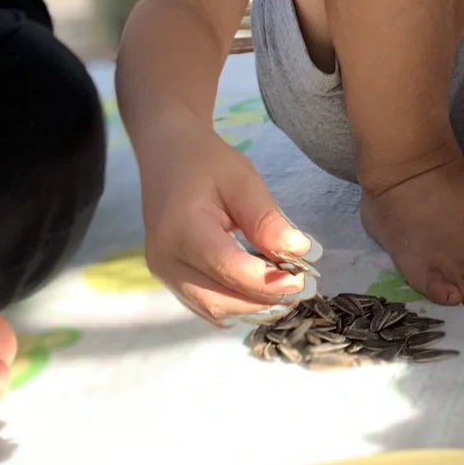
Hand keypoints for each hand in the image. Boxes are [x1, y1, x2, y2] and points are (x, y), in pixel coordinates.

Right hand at [140, 134, 315, 323]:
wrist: (167, 155)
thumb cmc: (207, 163)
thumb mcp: (243, 180)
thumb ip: (267, 219)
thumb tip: (300, 251)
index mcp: (182, 229)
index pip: (228, 268)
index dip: (266, 282)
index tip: (300, 281)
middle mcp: (166, 259)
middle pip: (218, 300)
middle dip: (261, 301)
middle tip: (297, 289)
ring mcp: (163, 272)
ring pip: (210, 309)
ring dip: (249, 307)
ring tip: (283, 290)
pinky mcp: (168, 277)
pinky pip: (202, 303)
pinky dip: (234, 303)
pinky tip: (258, 289)